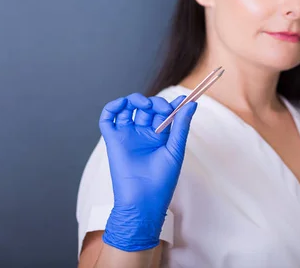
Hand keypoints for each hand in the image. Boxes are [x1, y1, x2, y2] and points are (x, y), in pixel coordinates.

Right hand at [98, 93, 197, 251]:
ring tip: (146, 106)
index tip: (182, 100)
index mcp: (160, 137)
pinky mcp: (113, 140)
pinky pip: (108, 119)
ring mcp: (127, 136)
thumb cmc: (162, 180)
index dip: (172, 105)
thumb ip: (181, 125)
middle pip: (147, 108)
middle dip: (156, 103)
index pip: (164, 114)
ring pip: (128, 109)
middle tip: (164, 109)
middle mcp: (143, 134)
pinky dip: (113, 107)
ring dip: (135, 100)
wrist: (143, 200)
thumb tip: (191, 103)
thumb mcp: (175, 149)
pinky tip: (123, 104)